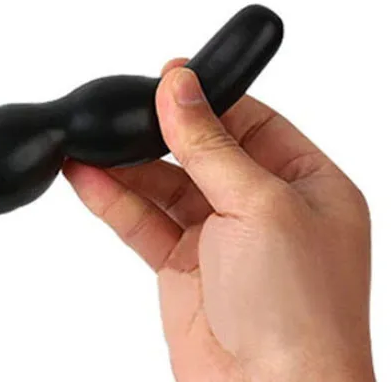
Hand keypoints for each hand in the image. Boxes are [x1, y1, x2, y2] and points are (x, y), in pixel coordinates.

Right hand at [64, 61, 373, 381]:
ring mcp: (221, 240)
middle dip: (155, 133)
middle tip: (115, 110)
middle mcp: (265, 209)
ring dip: (124, 166)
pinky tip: (85, 178)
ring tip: (84, 143)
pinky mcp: (183, 269)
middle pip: (200, 151)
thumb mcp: (260, 206)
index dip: (206, 99)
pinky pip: (143, 224)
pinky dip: (112, 201)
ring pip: (163, 187)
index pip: (250, 121)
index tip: (165, 76)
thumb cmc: (301, 315)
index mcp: (307, 184)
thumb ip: (210, 145)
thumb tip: (179, 86)